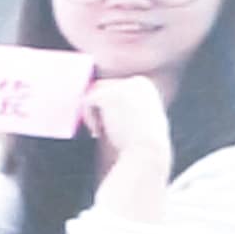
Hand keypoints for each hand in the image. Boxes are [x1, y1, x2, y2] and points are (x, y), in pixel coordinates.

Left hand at [85, 77, 174, 199]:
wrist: (147, 152)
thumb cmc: (143, 144)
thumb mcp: (139, 118)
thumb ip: (125, 107)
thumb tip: (104, 102)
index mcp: (144, 85)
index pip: (115, 88)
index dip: (108, 108)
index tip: (114, 126)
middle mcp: (135, 81)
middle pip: (103, 87)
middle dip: (99, 108)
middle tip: (102, 130)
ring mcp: (122, 86)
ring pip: (93, 93)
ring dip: (92, 113)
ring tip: (101, 131)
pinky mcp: (108, 95)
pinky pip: (87, 101)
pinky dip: (89, 119)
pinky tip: (99, 132)